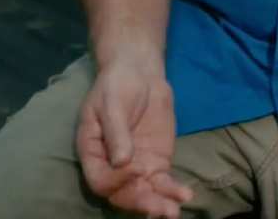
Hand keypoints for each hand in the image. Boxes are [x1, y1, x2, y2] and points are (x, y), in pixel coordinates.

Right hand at [76, 59, 194, 217]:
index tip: (137, 167)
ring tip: (174, 209)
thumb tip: (121, 162)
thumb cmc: (117, 84)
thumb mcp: (111, 102)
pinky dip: (172, 191)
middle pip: (122, 194)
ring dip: (158, 203)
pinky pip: (162, 183)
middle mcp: (112, 166)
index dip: (117, 181)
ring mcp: (135, 166)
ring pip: (144, 194)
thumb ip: (116, 130)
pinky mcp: (155, 163)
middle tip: (161, 207)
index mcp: (92, 151)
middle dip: (141, 202)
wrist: (140, 73)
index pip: (100, 179)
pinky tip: (184, 194)